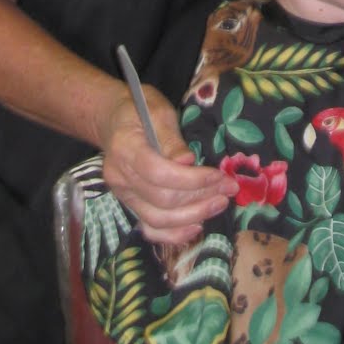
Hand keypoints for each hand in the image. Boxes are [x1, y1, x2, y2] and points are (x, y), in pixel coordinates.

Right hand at [100, 84, 234, 244]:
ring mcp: (122, 195)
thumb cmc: (140, 109)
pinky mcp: (130, 206)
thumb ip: (171, 138)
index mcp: (124, 148)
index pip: (159, 173)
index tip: (219, 176)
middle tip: (229, 188)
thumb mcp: (158, 112)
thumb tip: (188, 162)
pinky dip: (174, 234)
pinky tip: (197, 226)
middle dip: (200, 197)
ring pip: (158, 220)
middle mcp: (119, 177)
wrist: (114, 120)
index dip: (192, 179)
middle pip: (162, 200)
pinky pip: (150, 229)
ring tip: (220, 203)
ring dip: (193, 216)